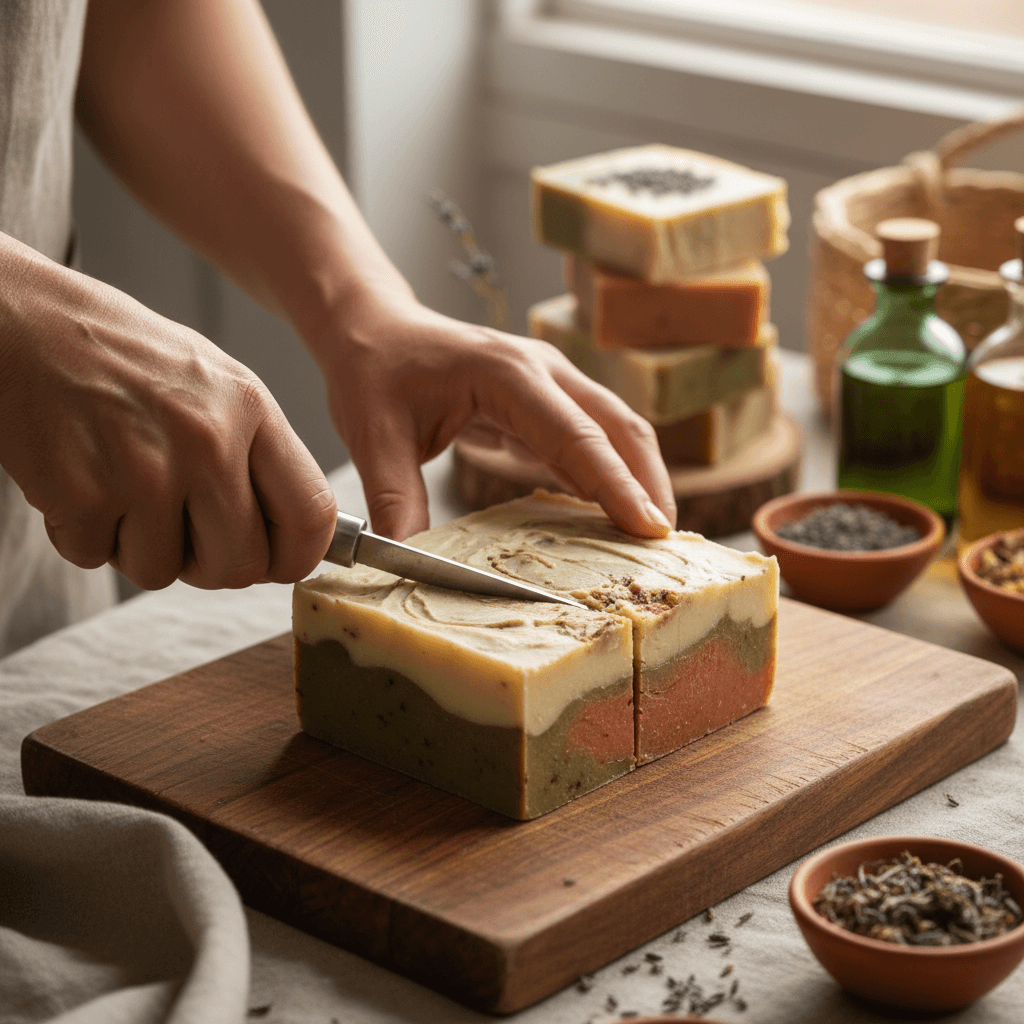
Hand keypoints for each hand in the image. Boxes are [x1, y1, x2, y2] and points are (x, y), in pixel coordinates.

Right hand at [0, 237, 336, 589]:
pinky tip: (79, 482)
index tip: (276, 562)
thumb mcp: (215, 383)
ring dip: (139, 547)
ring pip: (163, 572)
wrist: (22, 323)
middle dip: (209, 565)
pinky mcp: (82, 493)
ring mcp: (145, 470)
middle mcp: (207, 441)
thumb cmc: (122, 357)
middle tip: (182, 533)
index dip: (296, 556)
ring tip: (120, 488)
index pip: (310, 514)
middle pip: (240, 564)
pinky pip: (98, 558)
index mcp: (250, 409)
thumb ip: (258, 455)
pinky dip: (85, 535)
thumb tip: (297, 535)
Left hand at [317, 284, 676, 540]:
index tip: (649, 529)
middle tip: (665, 547)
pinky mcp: (547, 401)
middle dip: (648, 485)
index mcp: (506, 374)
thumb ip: (394, 497)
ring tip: (651, 539)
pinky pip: (594, 438)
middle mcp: (542, 371)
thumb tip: (406, 559)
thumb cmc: (375, 372)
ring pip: (618, 430)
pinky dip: (611, 475)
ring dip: (639, 479)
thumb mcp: (373, 435)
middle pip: (620, 427)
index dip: (615, 484)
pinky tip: (613, 515)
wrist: (375, 328)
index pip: (576, 434)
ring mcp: (551, 382)